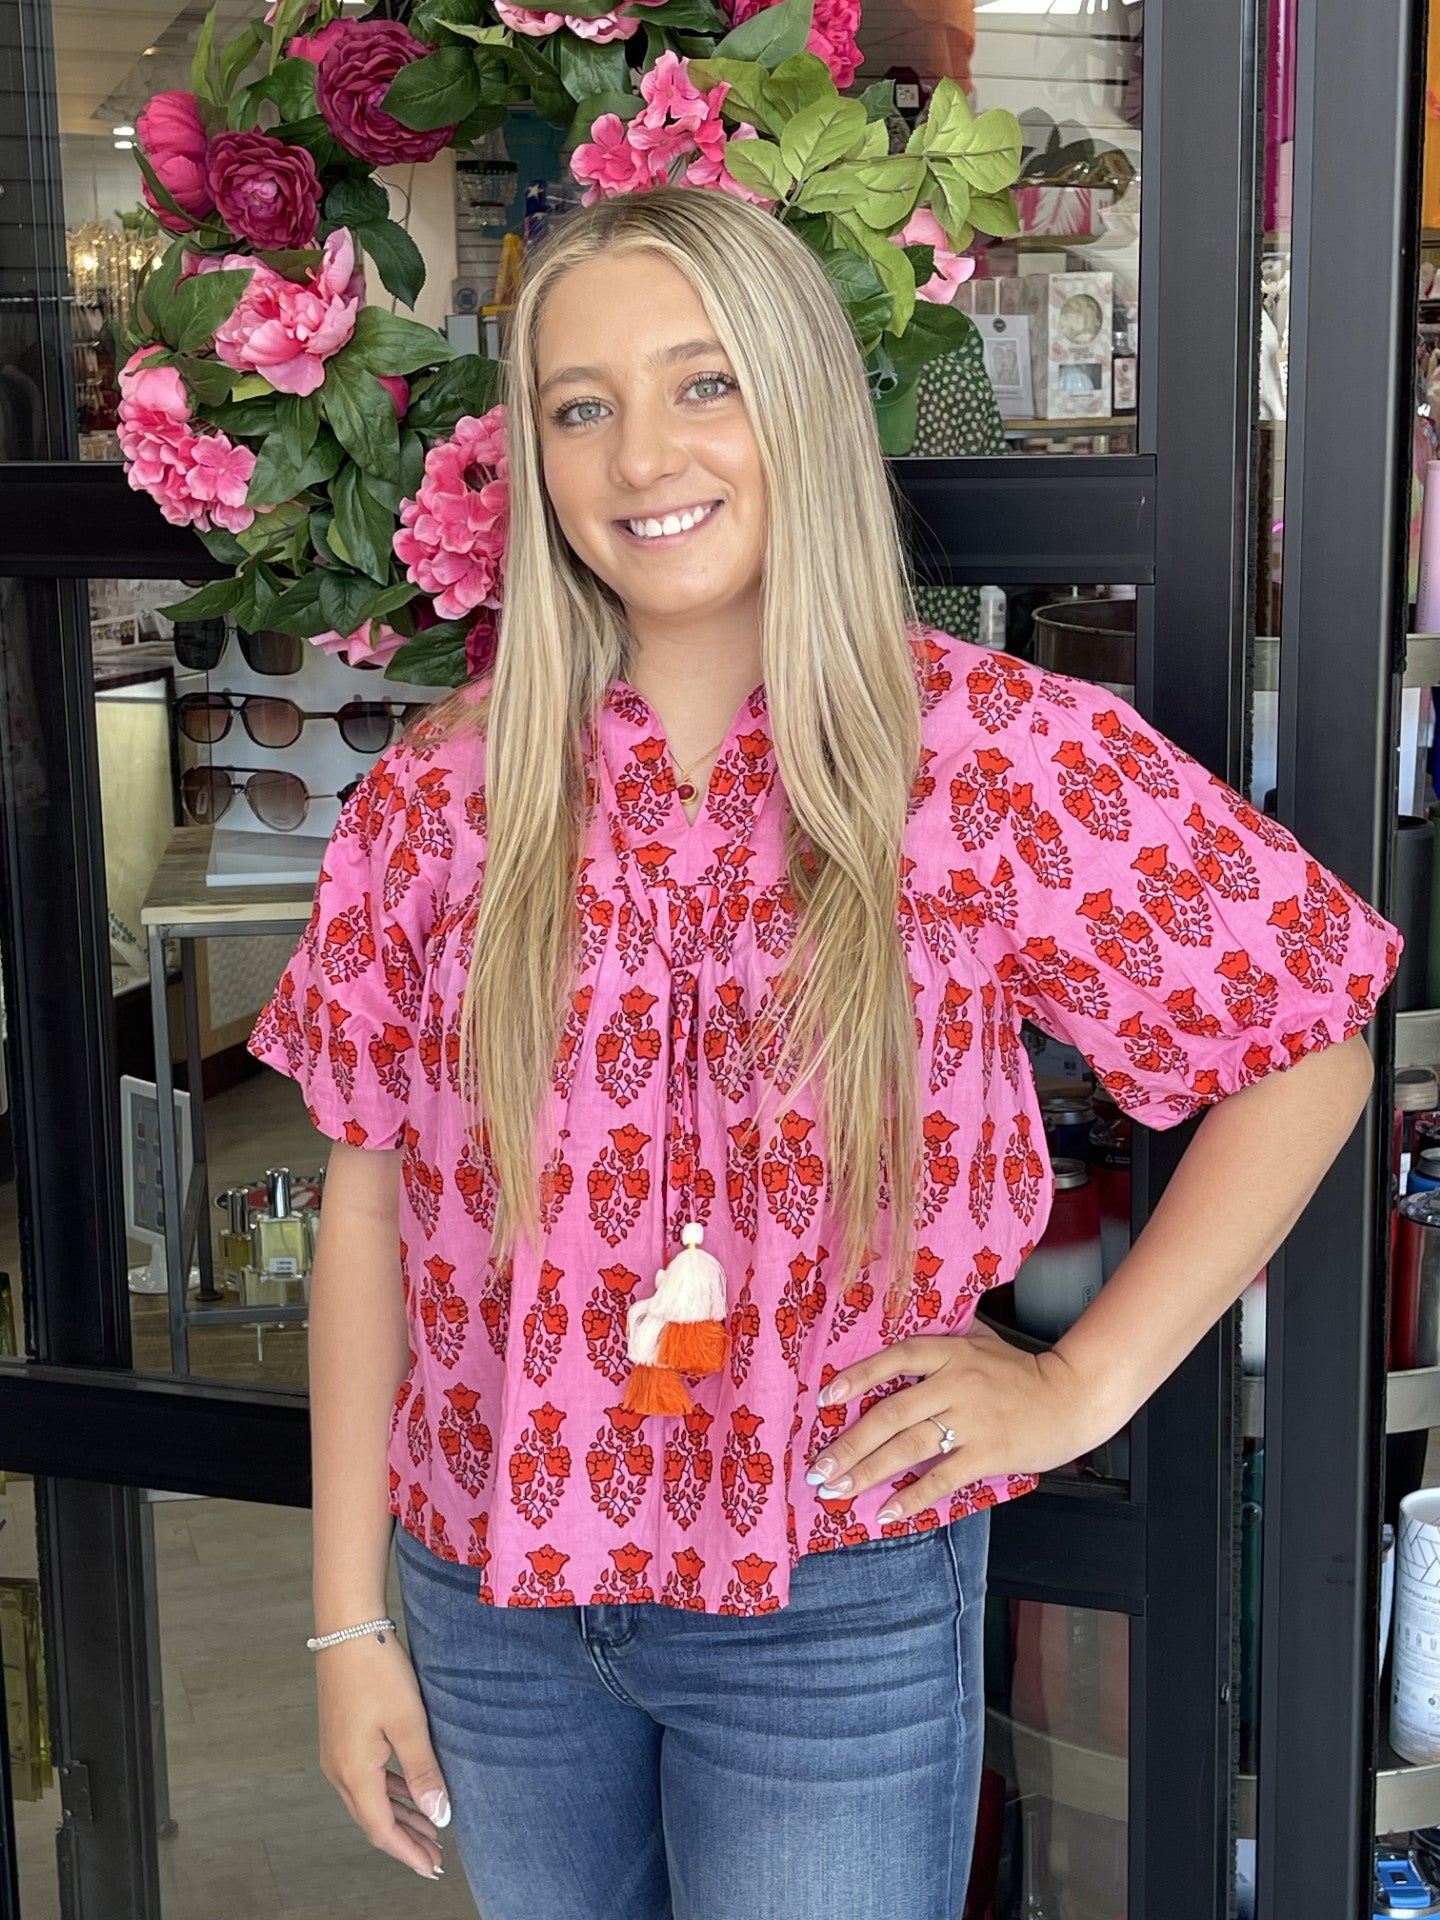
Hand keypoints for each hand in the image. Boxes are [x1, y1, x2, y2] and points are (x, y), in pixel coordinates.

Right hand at [316, 1631, 451, 1880]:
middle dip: (405, 1840)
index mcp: (353, 1772)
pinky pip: (365, 1778)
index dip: (408, 1852)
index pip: (382, 1829)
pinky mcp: (340, 1737)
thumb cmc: (379, 1670)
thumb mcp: (409, 1722)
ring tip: (430, 1827)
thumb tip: (439, 1816)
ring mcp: (336, 1753)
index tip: (433, 1868)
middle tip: (436, 1856)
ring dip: (398, 1815)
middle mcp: (338, 1770)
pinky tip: (408, 1791)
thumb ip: (423, 1772)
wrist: (347, 1628)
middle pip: (373, 1819)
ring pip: (369, 1799)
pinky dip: (388, 1792)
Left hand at [805, 1321, 1110, 1521]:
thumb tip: (895, 1345)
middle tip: (818, 1468)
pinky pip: (942, 1478)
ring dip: (868, 1472)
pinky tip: (886, 1512)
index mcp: (951, 1352)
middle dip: (849, 1444)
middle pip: (891, 1413)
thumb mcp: (981, 1342)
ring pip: (909, 1447)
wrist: (1072, 1396)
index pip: (895, 1359)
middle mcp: (956, 1383)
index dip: (857, 1378)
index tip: (824, 1400)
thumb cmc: (1021, 1371)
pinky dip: (912, 1498)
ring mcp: (972, 1419)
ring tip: (838, 1491)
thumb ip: (942, 1343)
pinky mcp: (988, 1453)